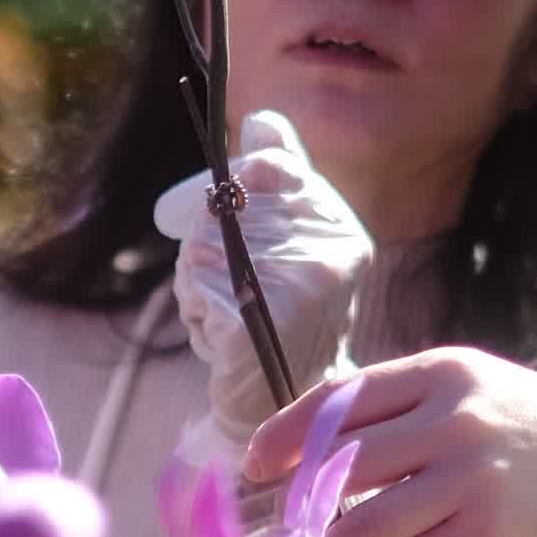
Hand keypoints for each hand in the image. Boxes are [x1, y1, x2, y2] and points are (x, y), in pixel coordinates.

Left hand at [152, 109, 371, 444]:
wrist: (291, 416)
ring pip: (201, 251)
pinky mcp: (262, 323)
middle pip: (222, 207)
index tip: (242, 226)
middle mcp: (331, 251)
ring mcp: (301, 286)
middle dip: (209, 249)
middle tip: (237, 292)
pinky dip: (198, 319)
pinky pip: (195, 292)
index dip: (237, 192)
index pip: (266, 167)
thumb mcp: (293, 247)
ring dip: (199, 286)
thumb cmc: (284, 329)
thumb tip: (264, 119)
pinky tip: (225, 344)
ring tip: (235, 321)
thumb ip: (282, 182)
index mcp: (341, 230)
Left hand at [244, 347, 536, 536]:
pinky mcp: (485, 533)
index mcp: (446, 370)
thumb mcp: (492, 394)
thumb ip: (421, 409)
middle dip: (296, 501)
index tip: (255, 459)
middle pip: (340, 461)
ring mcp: (466, 475)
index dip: (287, 431)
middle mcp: (450, 415)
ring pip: (361, 520)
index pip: (341, 397)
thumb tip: (338, 450)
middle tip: (275, 530)